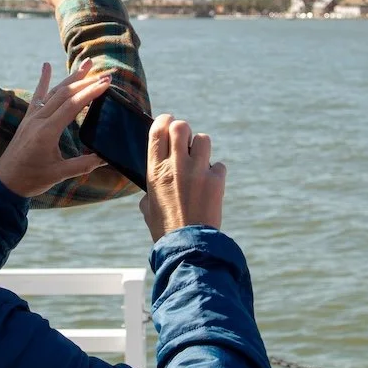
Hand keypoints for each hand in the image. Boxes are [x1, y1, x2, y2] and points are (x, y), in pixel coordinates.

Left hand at [0, 60, 112, 197]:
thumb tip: (105, 158)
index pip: (72, 106)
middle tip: (105, 74)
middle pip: (65, 94)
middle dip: (86, 82)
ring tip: (86, 65)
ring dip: (71, 78)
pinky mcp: (28, 119)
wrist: (5, 181)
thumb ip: (82, 165)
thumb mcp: (59, 174)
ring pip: (54, 92)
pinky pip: (37, 96)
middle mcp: (38, 120)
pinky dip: (43, 80)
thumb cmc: (31, 179)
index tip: (106, 83)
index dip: (90, 93)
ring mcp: (32, 117)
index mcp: (47, 132)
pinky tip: (46, 65)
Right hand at [139, 115, 226, 242]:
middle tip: (184, 141)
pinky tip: (210, 184)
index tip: (167, 123)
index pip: (158, 130)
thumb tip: (152, 188)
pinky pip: (219, 165)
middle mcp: (175, 166)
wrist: (188, 246)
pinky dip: (216, 172)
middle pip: (181, 126)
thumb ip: (151, 189)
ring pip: (203, 139)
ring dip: (201, 148)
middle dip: (183, 130)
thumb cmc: (164, 228)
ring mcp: (198, 172)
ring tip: (199, 162)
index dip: (163, 121)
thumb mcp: (148, 206)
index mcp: (155, 170)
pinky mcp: (216, 181)